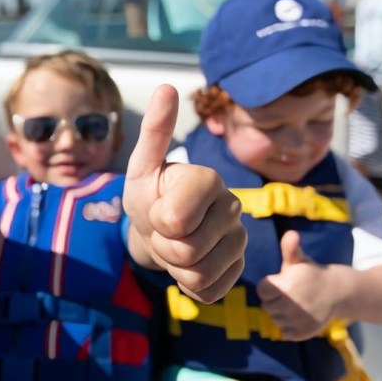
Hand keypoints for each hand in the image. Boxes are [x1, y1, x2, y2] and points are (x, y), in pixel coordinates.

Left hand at [123, 84, 245, 303]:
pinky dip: (189, 286)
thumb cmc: (151, 194)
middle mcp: (233, 207)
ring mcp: (239, 241)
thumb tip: (167, 88)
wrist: (161, 229)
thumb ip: (154, 132)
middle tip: (164, 231)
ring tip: (176, 246)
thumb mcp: (142, 167)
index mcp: (209, 179)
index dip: (158, 223)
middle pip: (184, 252)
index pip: (175, 220)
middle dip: (163, 247)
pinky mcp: (239, 269)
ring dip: (174, 268)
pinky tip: (190, 265)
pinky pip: (208, 293)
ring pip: (196, 276)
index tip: (158, 209)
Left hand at [257, 231, 336, 340]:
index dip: (271, 286)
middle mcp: (291, 305)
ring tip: (296, 304)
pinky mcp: (302, 333)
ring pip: (275, 319)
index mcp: (287, 286)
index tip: (283, 282)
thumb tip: (291, 234)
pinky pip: (284, 332)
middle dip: (275, 299)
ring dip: (281, 313)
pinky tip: (299, 316)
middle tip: (290, 293)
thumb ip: (290, 248)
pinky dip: (289, 326)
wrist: (338, 292)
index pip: (263, 290)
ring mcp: (297, 321)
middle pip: (267, 306)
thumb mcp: (300, 260)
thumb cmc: (312, 274)